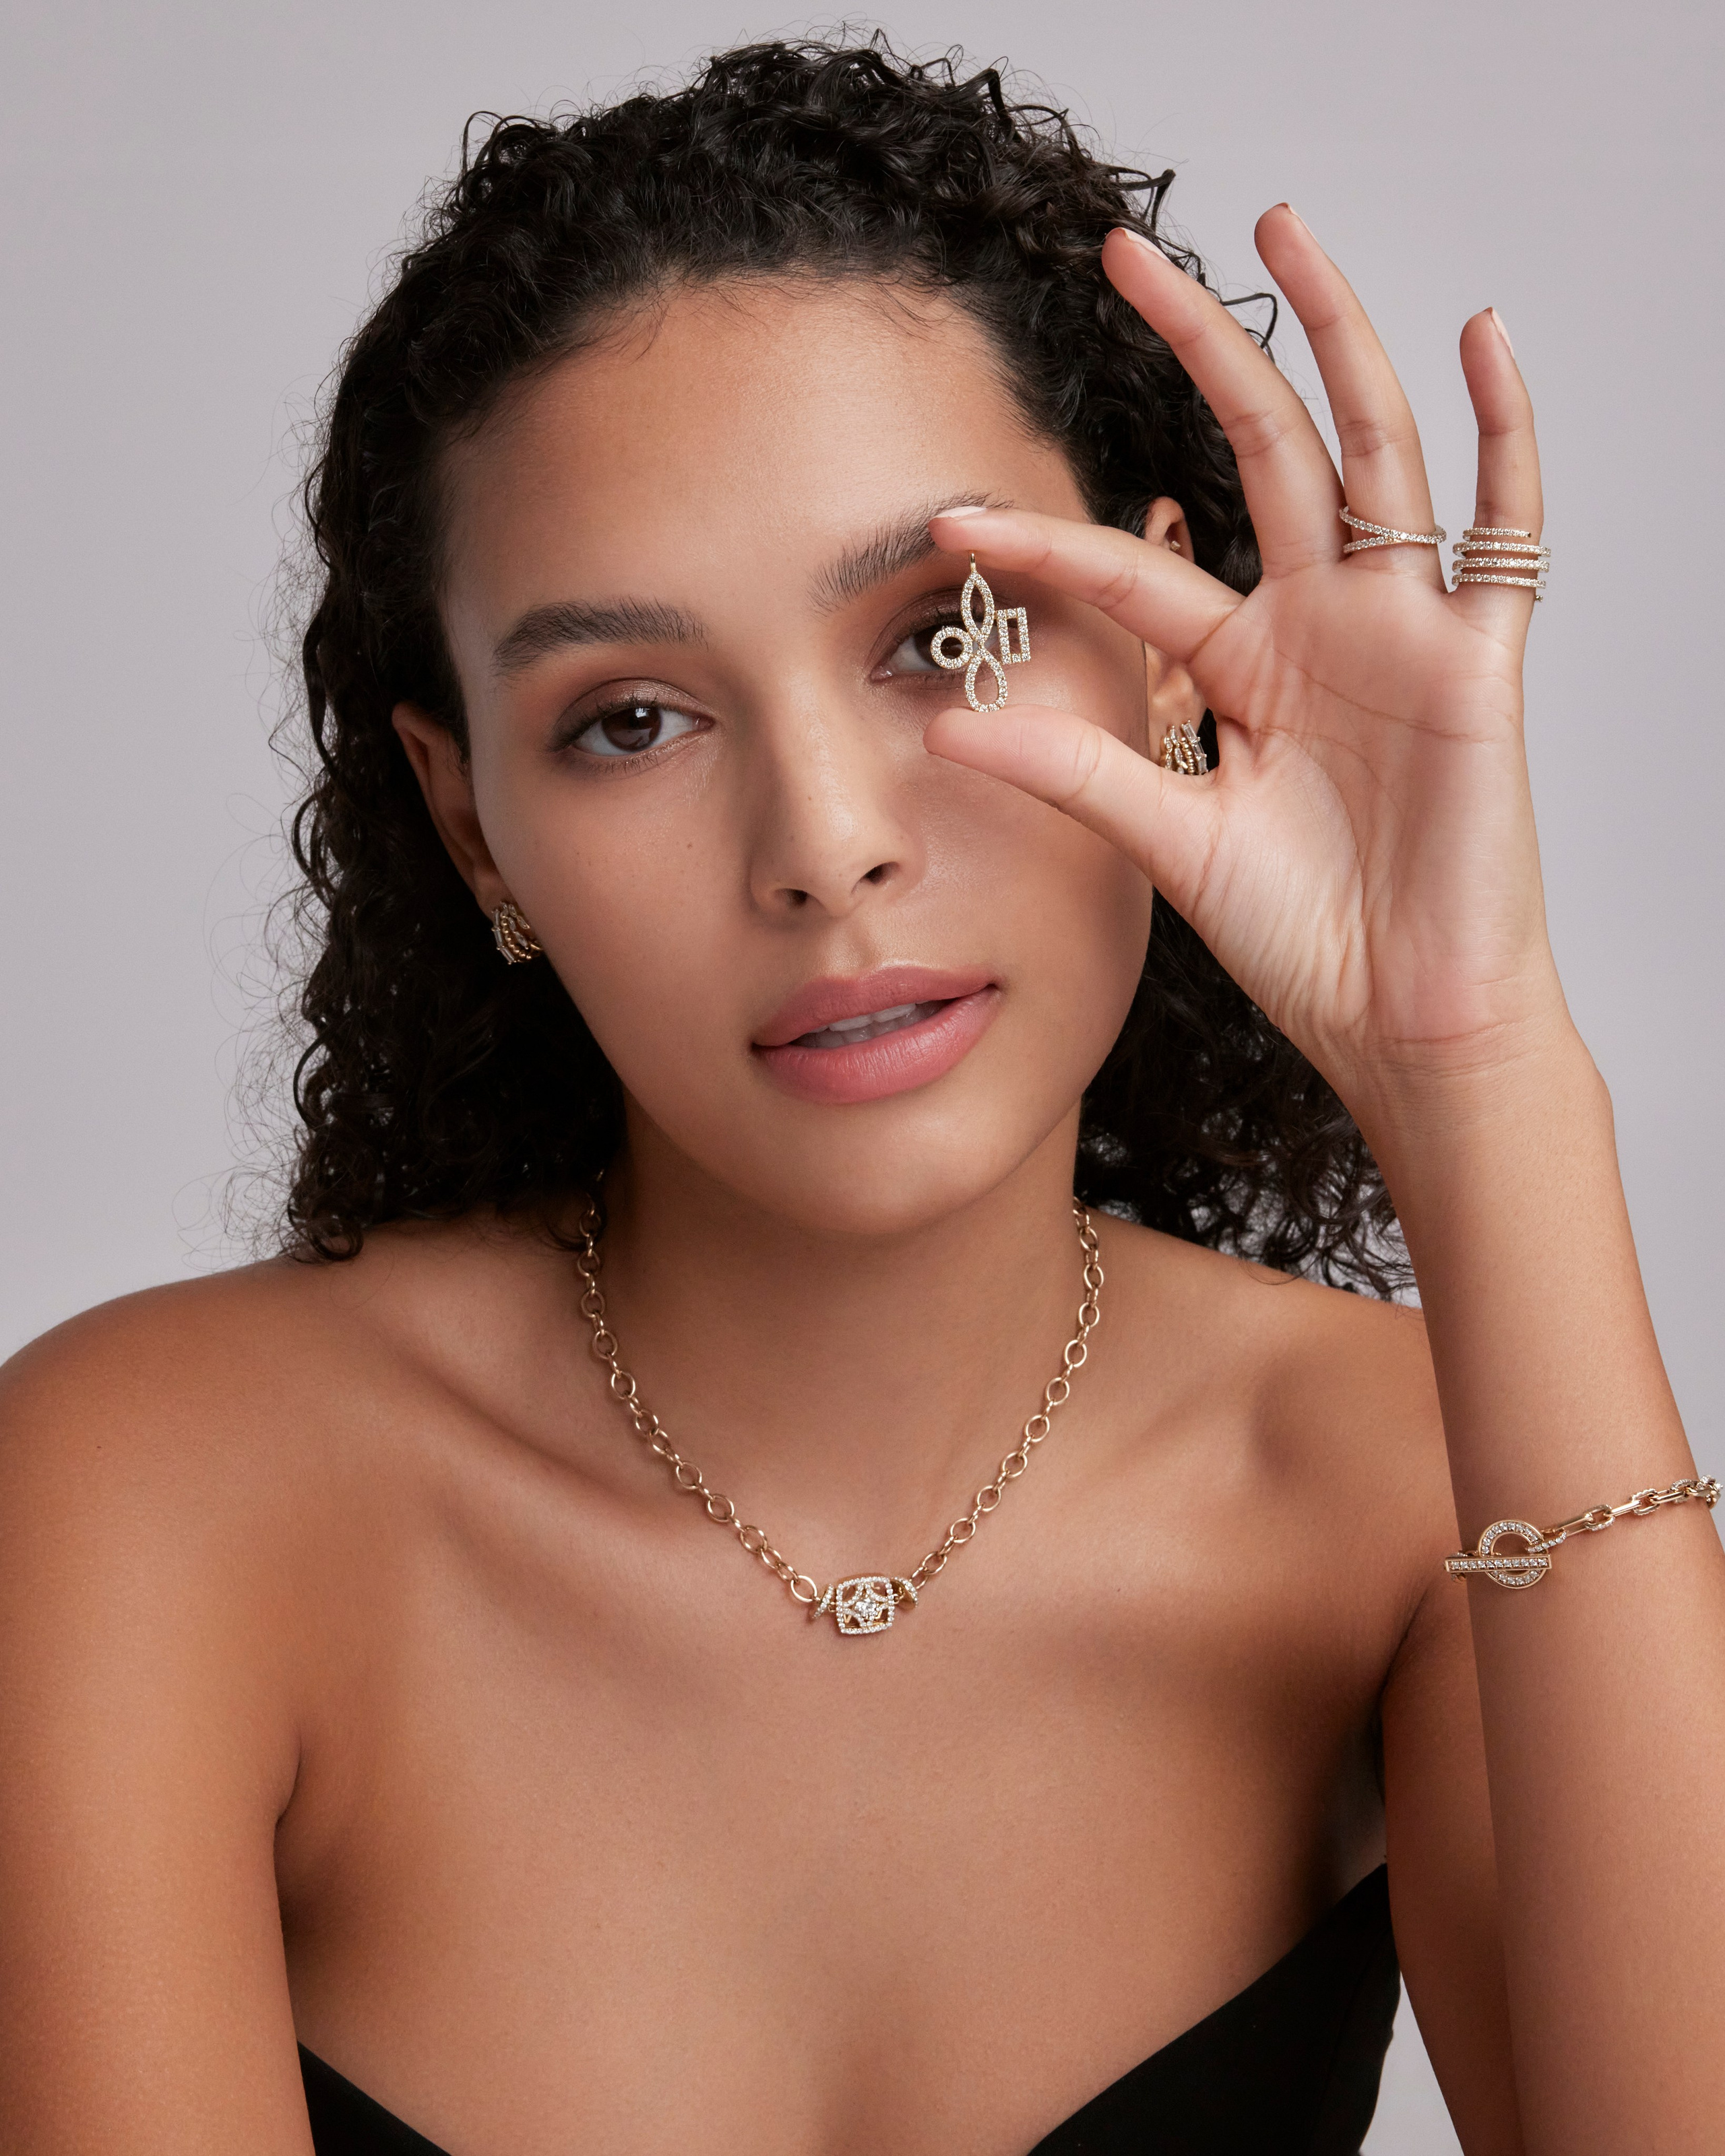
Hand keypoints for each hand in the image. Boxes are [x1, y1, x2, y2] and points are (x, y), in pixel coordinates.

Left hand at [928, 207, 1571, 1128]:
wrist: (1404, 1016)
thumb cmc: (1305, 938)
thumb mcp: (1169, 843)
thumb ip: (1075, 771)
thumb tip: (947, 726)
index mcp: (1242, 665)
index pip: (1132, 572)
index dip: (1045, 543)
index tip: (951, 517)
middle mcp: (1319, 624)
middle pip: (1257, 450)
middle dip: (1199, 347)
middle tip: (1127, 253)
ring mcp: (1401, 629)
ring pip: (1369, 449)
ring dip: (1331, 337)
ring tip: (1280, 233)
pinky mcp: (1479, 658)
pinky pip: (1503, 524)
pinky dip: (1502, 432)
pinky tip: (1476, 338)